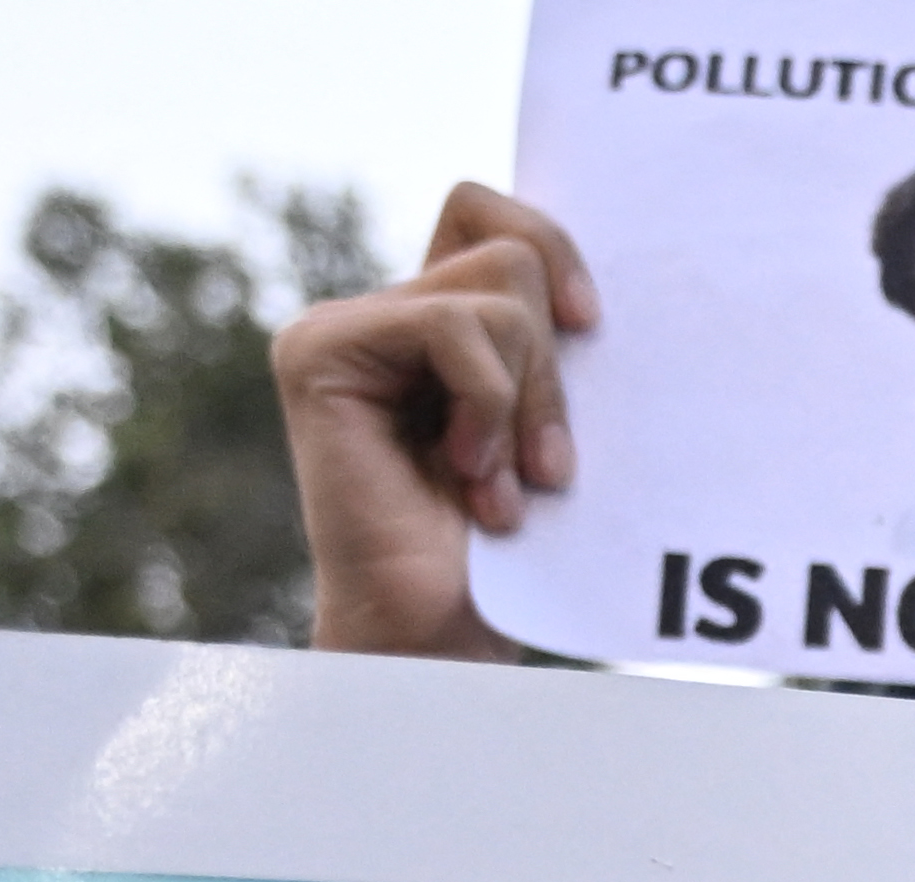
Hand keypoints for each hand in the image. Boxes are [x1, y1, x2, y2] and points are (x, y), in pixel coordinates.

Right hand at [267, 184, 594, 663]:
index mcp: (434, 325)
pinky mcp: (319, 351)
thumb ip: (551, 348)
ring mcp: (342, 329)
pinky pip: (453, 328)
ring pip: (497, 293)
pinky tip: (473, 477)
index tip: (594, 326)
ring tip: (505, 485)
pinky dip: (491, 406)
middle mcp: (380, 315)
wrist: (445, 633)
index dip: (553, 244)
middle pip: (509, 253)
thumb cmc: (514, 553)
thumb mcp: (552, 426)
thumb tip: (595, 290)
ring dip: (529, 401)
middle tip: (544, 464)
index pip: (491, 214)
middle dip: (553, 366)